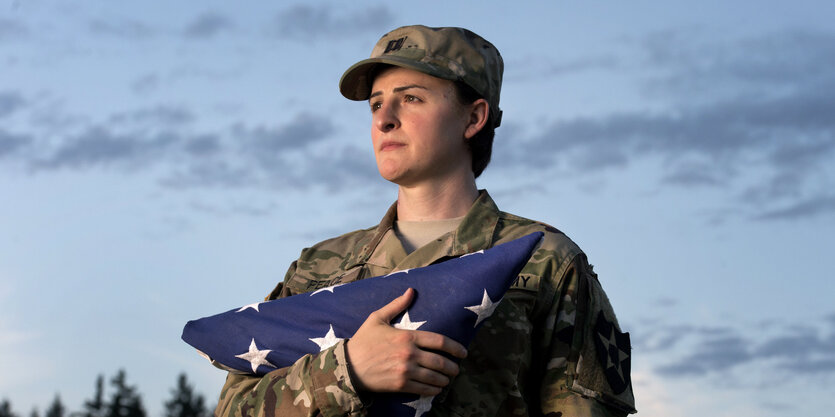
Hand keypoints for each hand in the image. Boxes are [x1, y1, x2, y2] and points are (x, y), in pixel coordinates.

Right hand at [345, 288, 467, 395]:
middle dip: (453, 367)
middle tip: (457, 369)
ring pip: (434, 377)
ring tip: (448, 379)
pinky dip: (434, 390)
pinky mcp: (400, 385)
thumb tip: (411, 290)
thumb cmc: (363, 341)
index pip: (439, 341)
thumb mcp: (377, 318)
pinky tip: (437, 388)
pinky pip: (424, 389)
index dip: (456, 348)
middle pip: (441, 362)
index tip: (463, 353)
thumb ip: (397, 305)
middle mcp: (410, 354)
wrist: (347, 366)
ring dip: (445, 379)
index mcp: (407, 336)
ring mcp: (406, 371)